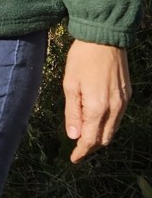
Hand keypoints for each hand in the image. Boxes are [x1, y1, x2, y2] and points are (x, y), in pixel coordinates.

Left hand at [63, 39, 129, 162]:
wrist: (105, 38)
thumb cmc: (82, 59)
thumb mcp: (70, 84)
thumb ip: (72, 113)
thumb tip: (74, 136)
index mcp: (98, 107)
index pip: (90, 140)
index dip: (81, 152)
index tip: (73, 159)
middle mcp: (114, 108)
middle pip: (104, 138)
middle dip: (91, 147)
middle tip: (78, 148)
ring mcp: (123, 102)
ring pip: (113, 129)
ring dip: (100, 136)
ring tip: (86, 136)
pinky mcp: (127, 94)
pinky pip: (118, 117)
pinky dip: (108, 124)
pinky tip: (97, 120)